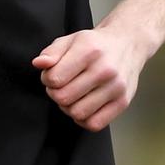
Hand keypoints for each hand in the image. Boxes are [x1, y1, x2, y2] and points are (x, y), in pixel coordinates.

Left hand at [32, 28, 146, 131]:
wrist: (126, 45)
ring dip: (68, 107)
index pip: (55, 78)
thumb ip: (51, 52)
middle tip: (60, 86)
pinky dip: (83, 119)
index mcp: (88, 50)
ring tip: (71, 95)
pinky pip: (94, 124)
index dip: (47, 79)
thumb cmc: (94, 44)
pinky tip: (82, 105)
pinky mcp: (122, 102)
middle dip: (55, 94)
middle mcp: (104, 69)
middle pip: (64, 97)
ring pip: (78, 113)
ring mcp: (115, 88)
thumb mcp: (70, 40)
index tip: (52, 75)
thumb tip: (38, 64)